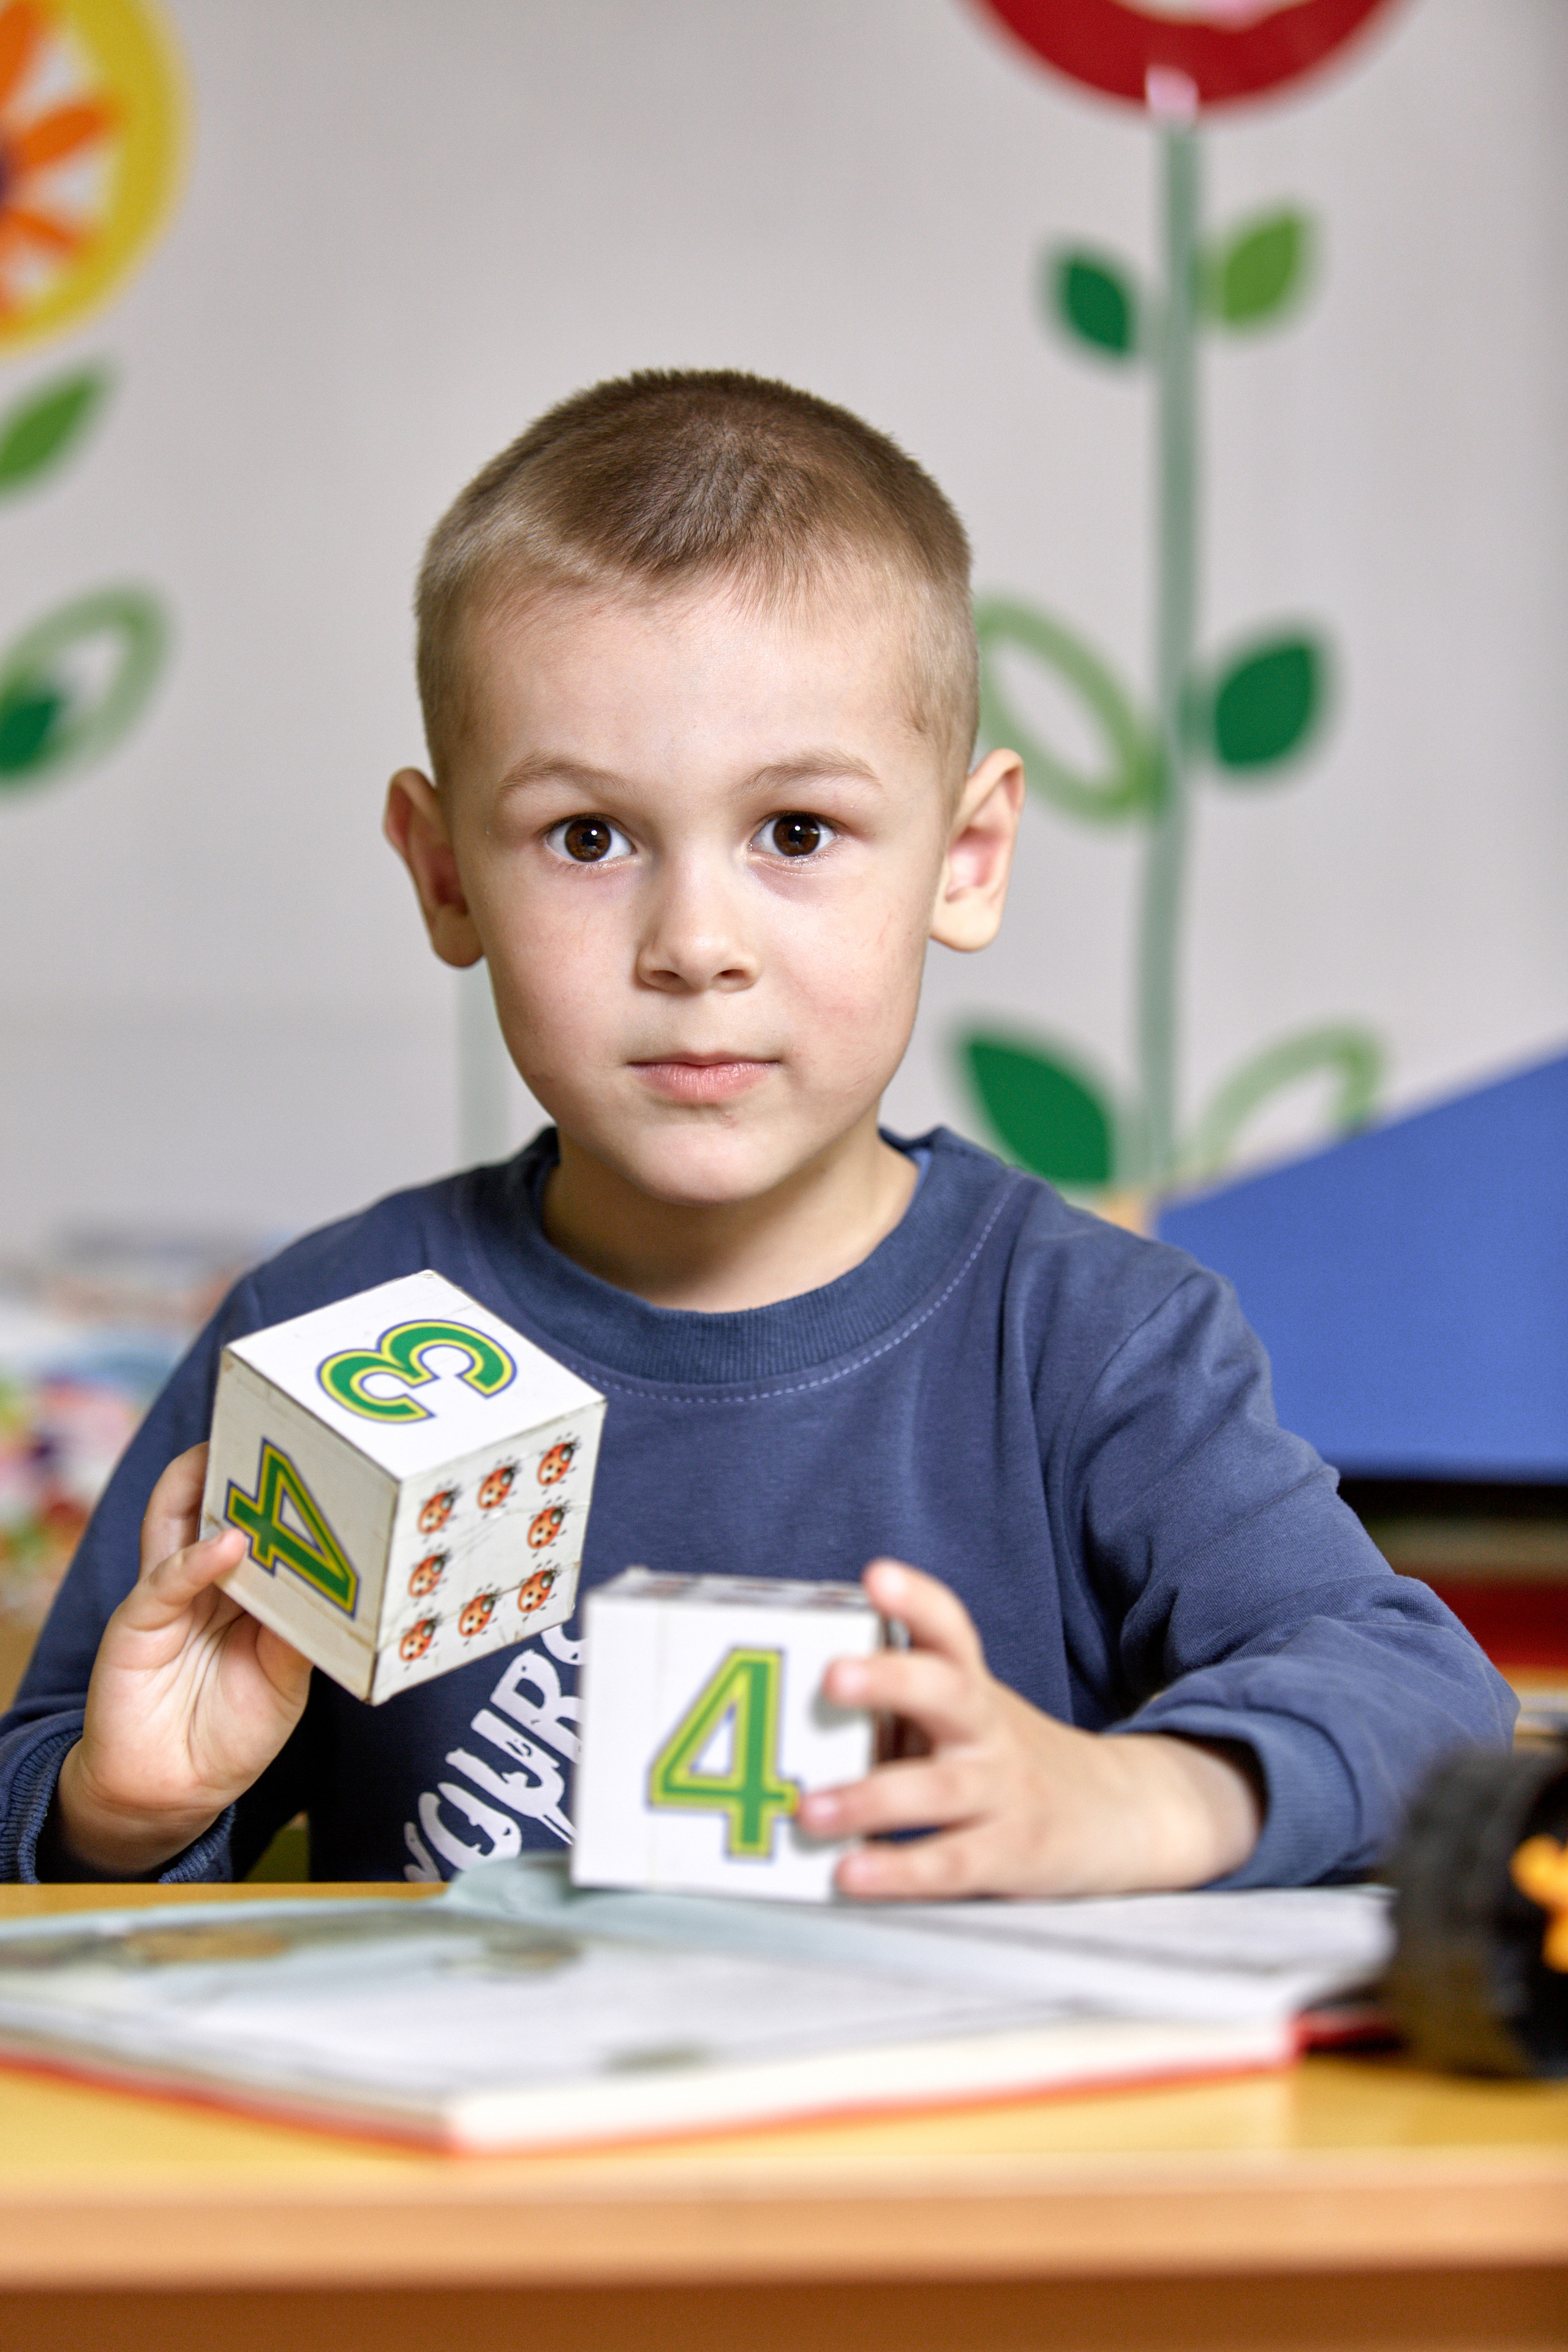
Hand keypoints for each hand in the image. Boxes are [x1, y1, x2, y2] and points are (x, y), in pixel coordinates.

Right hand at [51, 1445, 311, 1876]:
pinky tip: (228, 1544)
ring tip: (234, 1451)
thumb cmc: (233, 1729)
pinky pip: (166, 1580)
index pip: (262, 1520)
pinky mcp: (138, 1622)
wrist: (174, 1790)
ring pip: (179, 1519)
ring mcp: (170, 1594)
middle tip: (277, 1429)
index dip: (283, 1488)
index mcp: (247, 1587)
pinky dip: (197, 1559)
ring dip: (204, 1482)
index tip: (318, 1454)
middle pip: (217, 1504)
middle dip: (242, 1465)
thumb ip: (301, 1633)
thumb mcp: (285, 1680)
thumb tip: (342, 1586)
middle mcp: (207, 1578)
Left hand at [796, 1561, 1261, 1898]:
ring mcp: (1003, 1792)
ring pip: (941, 1789)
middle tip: (831, 1675)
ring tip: (810, 1808)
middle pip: (948, 1692)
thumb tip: (784, 1693)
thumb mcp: (966, 1714)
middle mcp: (989, 1731)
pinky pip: (951, 1862)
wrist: (1120, 1814)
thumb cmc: (1005, 1758)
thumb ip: (899, 1701)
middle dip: (889, 1679)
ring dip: (870, 1798)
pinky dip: (899, 1871)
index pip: (950, 1631)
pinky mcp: (1010, 1854)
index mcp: (973, 1689)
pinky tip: (852, 1872)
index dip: (916, 1600)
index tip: (876, 1575)